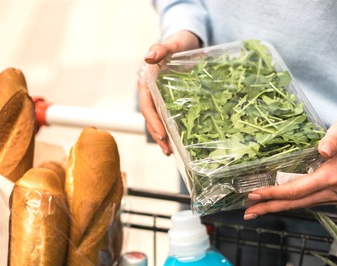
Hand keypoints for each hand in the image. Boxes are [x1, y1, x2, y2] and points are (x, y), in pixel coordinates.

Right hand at [138, 31, 200, 154]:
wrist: (189, 42)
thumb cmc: (180, 42)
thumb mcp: (174, 43)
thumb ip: (161, 48)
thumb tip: (148, 57)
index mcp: (148, 80)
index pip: (147, 104)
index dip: (153, 120)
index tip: (162, 133)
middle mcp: (151, 91)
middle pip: (151, 117)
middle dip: (158, 134)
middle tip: (167, 150)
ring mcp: (160, 97)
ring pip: (158, 120)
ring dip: (162, 137)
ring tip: (168, 152)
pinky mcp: (170, 100)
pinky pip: (168, 118)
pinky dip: (171, 131)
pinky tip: (176, 143)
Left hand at [243, 115, 336, 219]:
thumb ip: (333, 138)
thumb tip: (322, 150)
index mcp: (331, 177)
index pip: (296, 190)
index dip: (274, 193)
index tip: (254, 194)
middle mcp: (331, 191)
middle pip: (294, 203)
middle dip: (269, 207)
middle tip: (247, 212)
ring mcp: (331, 195)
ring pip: (298, 205)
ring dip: (276, 207)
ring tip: (254, 210)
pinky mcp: (329, 194)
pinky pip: (304, 201)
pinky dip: (287, 203)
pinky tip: (273, 202)